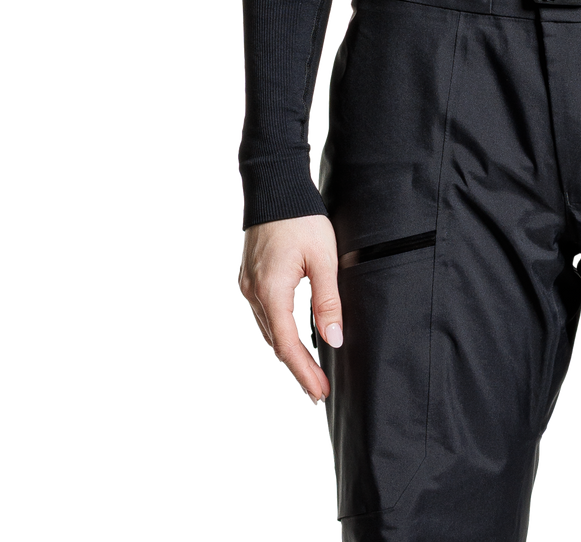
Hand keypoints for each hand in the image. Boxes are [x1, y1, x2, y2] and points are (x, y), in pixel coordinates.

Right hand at [237, 214, 342, 404]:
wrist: (275, 188)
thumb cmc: (302, 219)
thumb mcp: (323, 258)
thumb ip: (328, 300)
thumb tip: (333, 339)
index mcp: (271, 291)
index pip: (288, 345)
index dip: (304, 372)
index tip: (319, 392)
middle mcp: (253, 293)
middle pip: (275, 342)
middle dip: (297, 368)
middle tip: (317, 390)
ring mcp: (247, 286)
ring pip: (268, 330)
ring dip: (287, 352)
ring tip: (308, 371)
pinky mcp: (248, 278)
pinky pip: (264, 315)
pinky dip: (278, 332)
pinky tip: (292, 339)